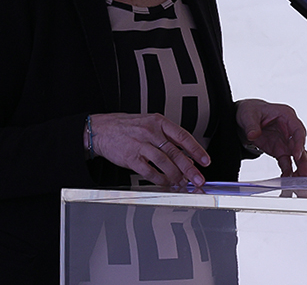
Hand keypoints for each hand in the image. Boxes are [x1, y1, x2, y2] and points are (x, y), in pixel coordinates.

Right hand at [88, 113, 210, 186]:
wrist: (101, 129)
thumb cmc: (126, 127)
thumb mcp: (149, 124)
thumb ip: (166, 138)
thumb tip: (185, 156)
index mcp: (158, 122)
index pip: (182, 136)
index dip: (196, 150)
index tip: (205, 161)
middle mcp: (151, 132)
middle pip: (175, 152)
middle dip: (189, 168)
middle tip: (198, 178)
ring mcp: (140, 145)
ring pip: (164, 162)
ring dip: (176, 175)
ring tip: (182, 183)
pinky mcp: (131, 157)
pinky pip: (149, 171)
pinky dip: (159, 179)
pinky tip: (166, 183)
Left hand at [235, 99, 306, 176]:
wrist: (243, 119)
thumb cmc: (251, 110)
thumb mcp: (248, 114)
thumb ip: (251, 125)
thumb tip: (253, 135)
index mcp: (286, 116)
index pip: (298, 130)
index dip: (299, 142)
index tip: (296, 155)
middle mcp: (289, 130)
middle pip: (300, 146)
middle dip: (303, 161)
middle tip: (304, 174)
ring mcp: (286, 142)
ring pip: (297, 157)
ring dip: (299, 169)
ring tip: (299, 182)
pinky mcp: (280, 151)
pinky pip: (287, 163)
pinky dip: (288, 171)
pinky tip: (287, 180)